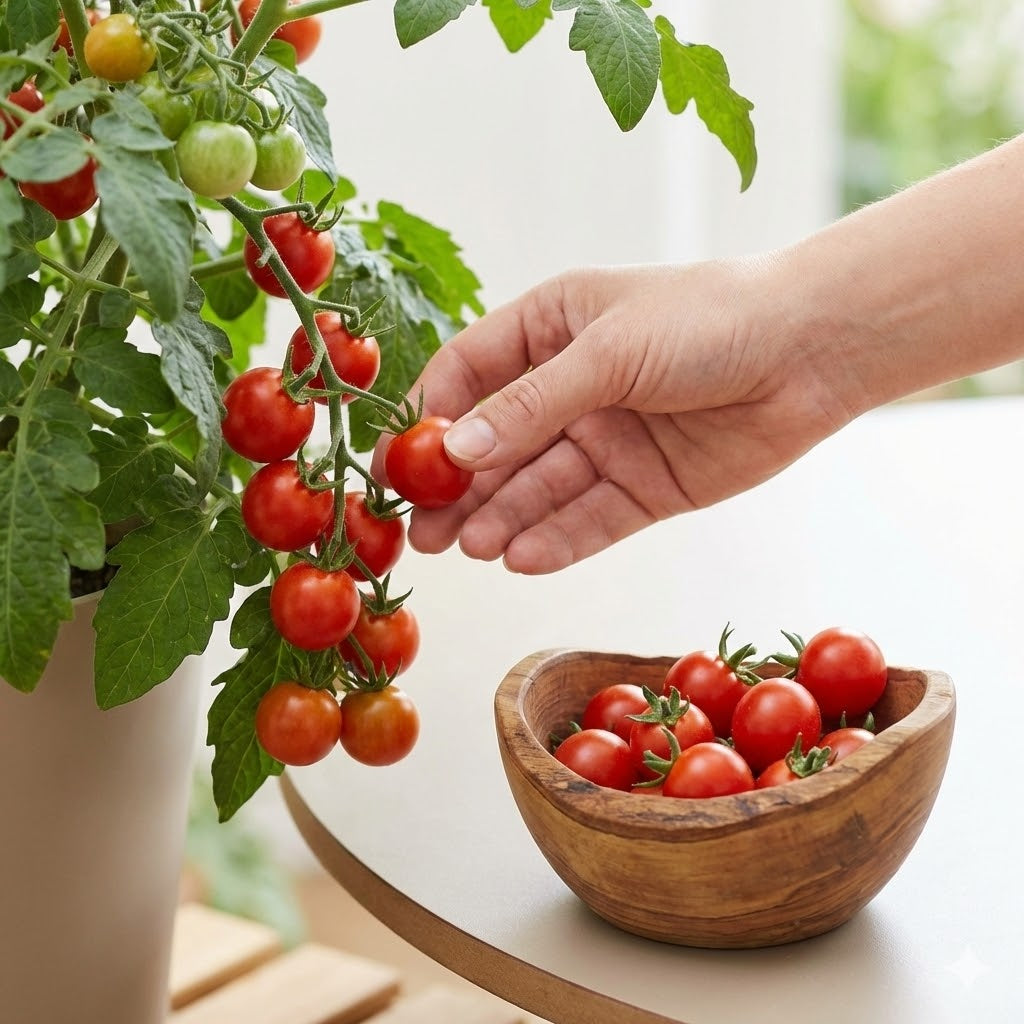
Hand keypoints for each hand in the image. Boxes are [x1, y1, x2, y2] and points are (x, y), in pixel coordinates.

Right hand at [371, 260, 853, 573]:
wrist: (814, 350)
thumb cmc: (709, 320)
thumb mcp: (608, 351)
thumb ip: (530, 404)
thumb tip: (453, 450)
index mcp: (551, 326)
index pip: (468, 373)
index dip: (430, 418)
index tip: (399, 466)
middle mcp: (571, 386)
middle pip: (497, 444)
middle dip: (460, 489)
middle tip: (422, 534)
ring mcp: (607, 440)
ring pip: (539, 489)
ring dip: (503, 519)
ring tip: (471, 548)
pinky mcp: (644, 487)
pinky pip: (589, 519)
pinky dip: (556, 539)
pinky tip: (522, 558)